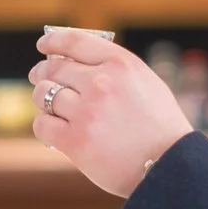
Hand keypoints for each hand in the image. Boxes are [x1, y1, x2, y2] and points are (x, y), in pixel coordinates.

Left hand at [30, 31, 194, 197]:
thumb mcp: (147, 84)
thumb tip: (76, 63)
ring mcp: (86, 112)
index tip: (43, 45)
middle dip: (41, 72)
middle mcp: (101, 83)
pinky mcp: (75, 140)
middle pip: (54, 69)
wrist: (169, 167)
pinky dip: (44, 126)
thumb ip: (115, 70)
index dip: (53, 41)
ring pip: (44, 94)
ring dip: (42, 99)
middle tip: (38, 76)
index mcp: (121, 65)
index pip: (75, 42)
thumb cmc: (160, 128)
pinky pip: (42, 124)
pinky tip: (52, 129)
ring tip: (48, 105)